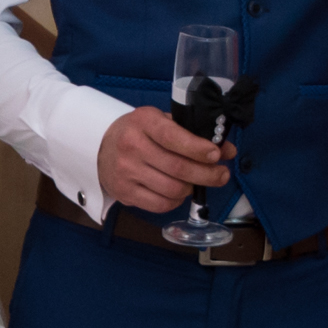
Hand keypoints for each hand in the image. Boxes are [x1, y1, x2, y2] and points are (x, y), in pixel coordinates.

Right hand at [97, 104, 233, 214]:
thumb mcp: (161, 122)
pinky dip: (176, 201)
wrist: (100, 146)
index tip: (216, 155)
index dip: (198, 148)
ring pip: (172, 189)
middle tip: (222, 175)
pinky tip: (179, 193)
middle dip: (207, 174)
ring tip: (196, 182)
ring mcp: (126, 172)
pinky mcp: (124, 193)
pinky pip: (160, 205)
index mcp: (143, 122)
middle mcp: (132, 146)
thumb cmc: (139, 132)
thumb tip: (227, 151)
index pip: (174, 137)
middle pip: (178, 168)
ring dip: (192, 188)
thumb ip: (192, 134)